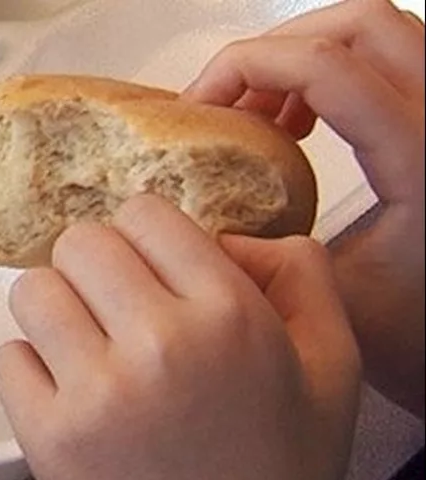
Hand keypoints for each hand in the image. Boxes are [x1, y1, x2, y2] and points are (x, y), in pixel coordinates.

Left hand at [0, 195, 361, 479]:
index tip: (150, 274)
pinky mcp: (45, 435)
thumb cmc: (282, 475)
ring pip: (32, 291)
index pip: (145, 213)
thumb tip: (230, 230)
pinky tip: (70, 398)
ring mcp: (94, 391)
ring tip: (88, 351)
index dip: (145, 239)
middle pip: (79, 242)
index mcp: (230, 315)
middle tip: (114, 312)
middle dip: (95, 270)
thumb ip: (300, 274)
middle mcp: (157, 343)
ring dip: (56, 313)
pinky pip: (7, 357)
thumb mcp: (333, 365)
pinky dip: (31, 371)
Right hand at [184, 0, 424, 417]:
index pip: (327, 68)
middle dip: (277, 47)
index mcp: (421, 163)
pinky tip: (296, 129)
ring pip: (378, 34)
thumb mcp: (321, 302)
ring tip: (258, 116)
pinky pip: (392, 63)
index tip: (198, 108)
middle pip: (360, 23)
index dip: (250, 67)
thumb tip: (189, 217)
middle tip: (226, 100)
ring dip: (304, 59)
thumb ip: (261, 251)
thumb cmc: (409, 337)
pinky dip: (332, 76)